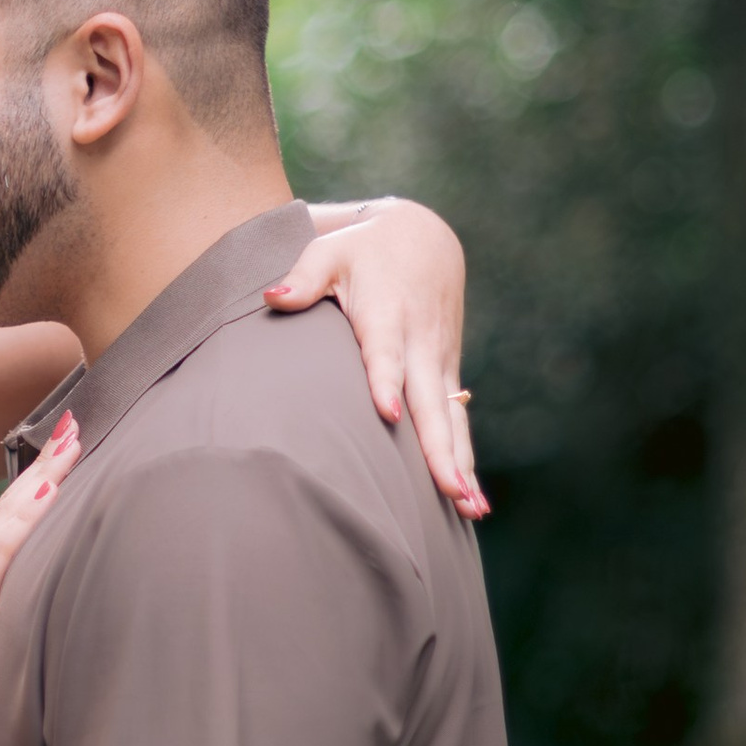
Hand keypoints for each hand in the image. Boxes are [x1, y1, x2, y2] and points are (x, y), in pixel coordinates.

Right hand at [0, 412, 79, 745]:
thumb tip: (13, 643)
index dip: (26, 495)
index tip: (55, 460)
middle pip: (4, 512)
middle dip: (40, 468)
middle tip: (73, 427)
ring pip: (7, 517)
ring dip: (43, 475)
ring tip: (74, 439)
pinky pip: (3, 545)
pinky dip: (28, 513)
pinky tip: (53, 485)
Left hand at [264, 201, 485, 517]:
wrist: (424, 237)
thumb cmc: (363, 249)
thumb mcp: (330, 252)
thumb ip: (302, 277)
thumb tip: (272, 297)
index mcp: (387, 314)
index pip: (385, 352)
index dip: (385, 382)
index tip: (388, 415)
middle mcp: (419, 343)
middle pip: (429, 401)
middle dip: (439, 448)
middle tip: (449, 490)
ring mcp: (438, 361)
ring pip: (451, 419)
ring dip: (462, 463)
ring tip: (470, 508)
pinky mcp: (446, 374)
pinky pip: (457, 421)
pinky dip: (465, 458)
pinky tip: (472, 502)